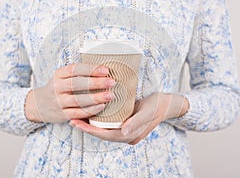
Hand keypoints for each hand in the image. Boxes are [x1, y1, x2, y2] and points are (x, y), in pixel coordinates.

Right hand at [24, 63, 115, 122]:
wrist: (39, 105)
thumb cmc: (58, 88)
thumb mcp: (63, 77)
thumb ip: (78, 73)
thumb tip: (104, 70)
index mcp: (59, 74)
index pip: (75, 69)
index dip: (91, 69)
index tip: (106, 70)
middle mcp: (57, 87)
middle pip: (77, 84)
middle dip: (96, 82)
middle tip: (111, 82)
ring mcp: (59, 101)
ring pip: (78, 99)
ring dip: (95, 97)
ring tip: (110, 95)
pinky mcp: (62, 114)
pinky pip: (78, 113)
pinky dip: (90, 110)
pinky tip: (101, 107)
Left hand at [69, 93, 187, 144]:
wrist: (168, 104)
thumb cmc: (158, 105)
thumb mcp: (147, 111)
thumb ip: (136, 122)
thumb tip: (124, 132)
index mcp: (130, 135)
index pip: (105, 135)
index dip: (89, 131)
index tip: (76, 123)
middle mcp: (127, 135)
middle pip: (102, 134)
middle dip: (87, 128)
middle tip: (71, 119)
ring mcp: (127, 130)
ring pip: (105, 130)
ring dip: (92, 125)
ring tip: (78, 117)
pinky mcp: (126, 124)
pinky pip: (109, 124)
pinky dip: (100, 121)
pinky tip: (92, 113)